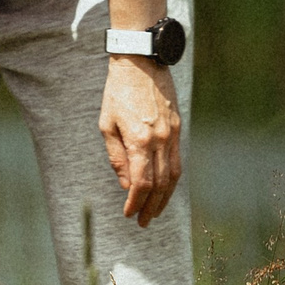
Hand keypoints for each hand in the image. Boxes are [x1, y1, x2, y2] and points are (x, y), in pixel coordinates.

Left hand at [98, 55, 182, 226]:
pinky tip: (165, 188)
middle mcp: (160, 140)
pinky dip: (172, 179)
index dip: (136, 202)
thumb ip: (117, 157)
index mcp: (140, 140)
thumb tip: (126, 184)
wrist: (141, 62)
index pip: (141, 182)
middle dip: (151, 206)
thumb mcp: (107, 125)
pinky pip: (178, 161)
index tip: (129, 214)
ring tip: (155, 211)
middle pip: (160, 184)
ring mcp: (173, 134)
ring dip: (165, 197)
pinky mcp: (178, 128)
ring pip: (174, 175)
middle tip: (143, 221)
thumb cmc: (117, 92)